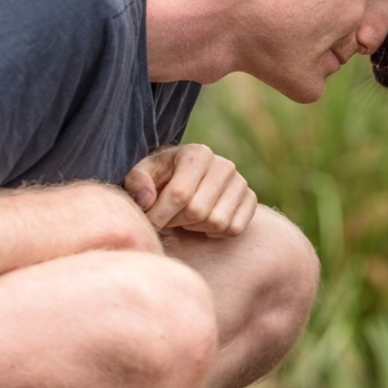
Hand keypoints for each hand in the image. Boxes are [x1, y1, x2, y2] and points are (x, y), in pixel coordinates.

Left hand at [123, 144, 257, 236]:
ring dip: (196, 228)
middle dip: (176, 222)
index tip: (148, 224)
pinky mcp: (250, 199)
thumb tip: (147, 201)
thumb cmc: (162, 177)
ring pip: (218, 223)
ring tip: (185, 218)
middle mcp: (224, 165)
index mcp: (197, 153)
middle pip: (198, 211)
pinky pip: (234, 229)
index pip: (179, 194)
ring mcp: (240, 182)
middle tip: (167, 219)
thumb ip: (137, 183)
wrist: (190, 177)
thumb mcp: (143, 173)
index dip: (159, 215)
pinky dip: (216, 233)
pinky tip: (203, 223)